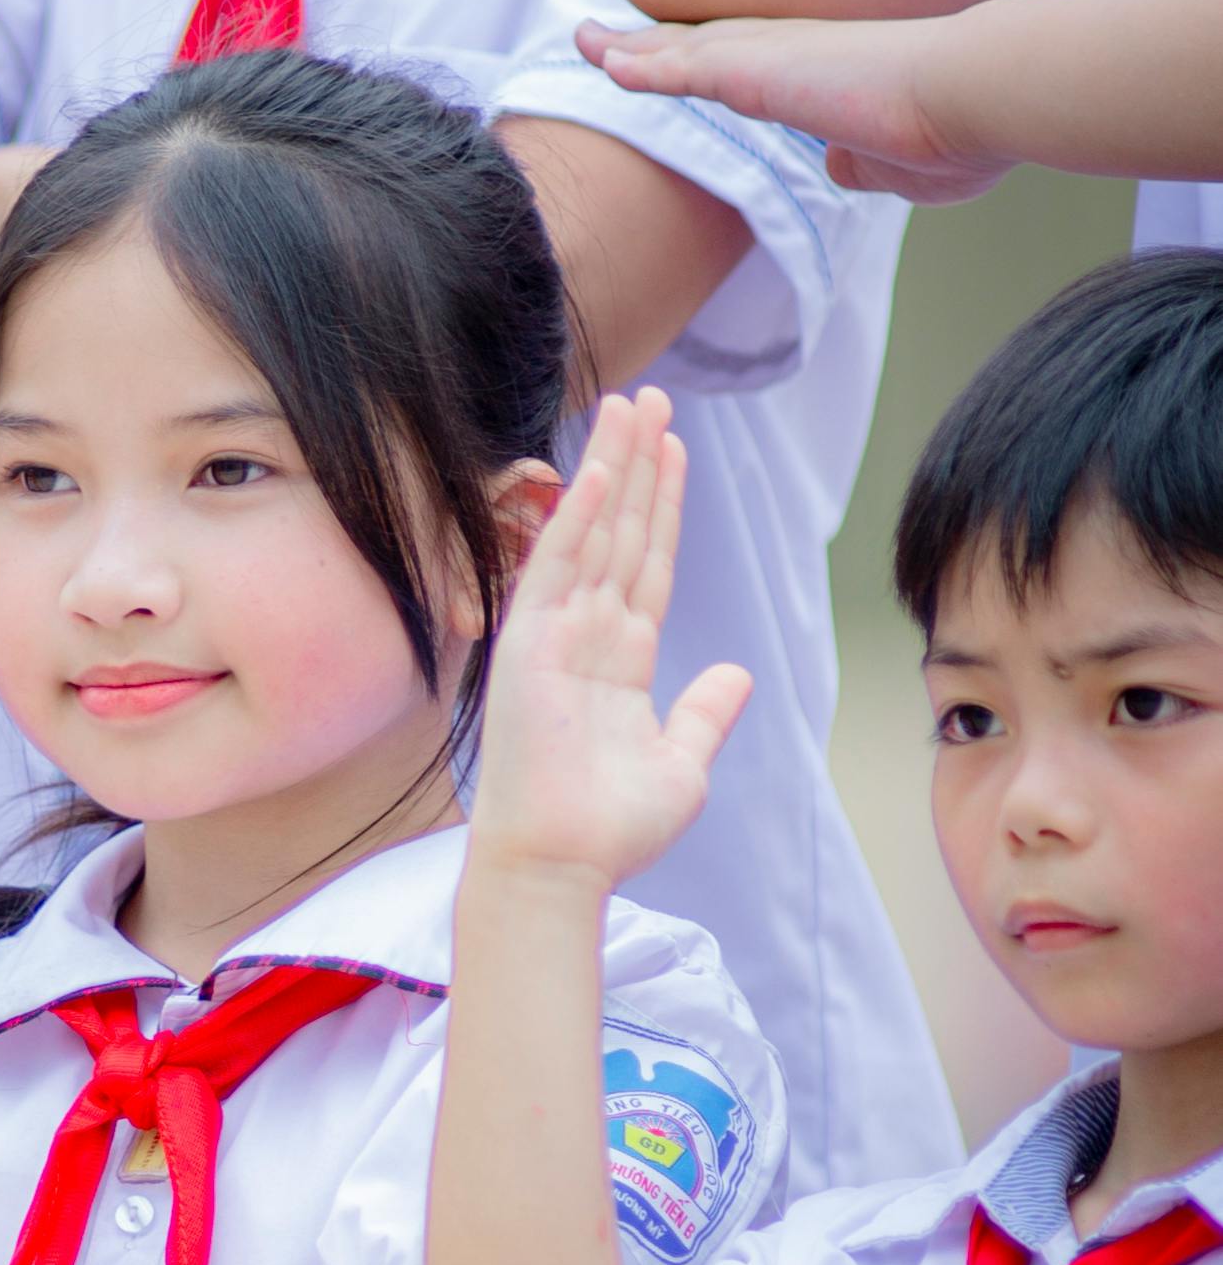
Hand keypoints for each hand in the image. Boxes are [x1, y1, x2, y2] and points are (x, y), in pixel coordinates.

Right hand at [470, 390, 750, 892]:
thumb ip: (706, 714)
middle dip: (639, 464)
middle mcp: (584, 639)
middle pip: (619, 533)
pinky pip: (556, 567)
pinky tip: (601, 469)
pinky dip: (578, 517)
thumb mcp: (682, 764)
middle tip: (650, 398)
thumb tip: (736, 675)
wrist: (562, 866)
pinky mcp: (527, 646)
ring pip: (592, 533)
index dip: (664, 507)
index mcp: (619, 663)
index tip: (675, 449)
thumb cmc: (612, 831)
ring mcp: (552, 638)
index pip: (647, 567)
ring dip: (615, 468)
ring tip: (632, 405)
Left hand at [577, 9, 1001, 201]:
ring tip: (582, 39)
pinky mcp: (763, 72)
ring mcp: (773, 58)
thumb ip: (860, 163)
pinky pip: (688, 69)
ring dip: (630, 48)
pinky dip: (645, 68)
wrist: (970, 98)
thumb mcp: (894, 163)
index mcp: (817, 74)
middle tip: (595, 36)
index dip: (702, 61)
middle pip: (700, 44)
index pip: (746, 64)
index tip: (668, 60)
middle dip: (646, 44)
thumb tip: (839, 165)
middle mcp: (788, 54)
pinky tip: (606, 65)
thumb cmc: (953, 132)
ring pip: (684, 48)